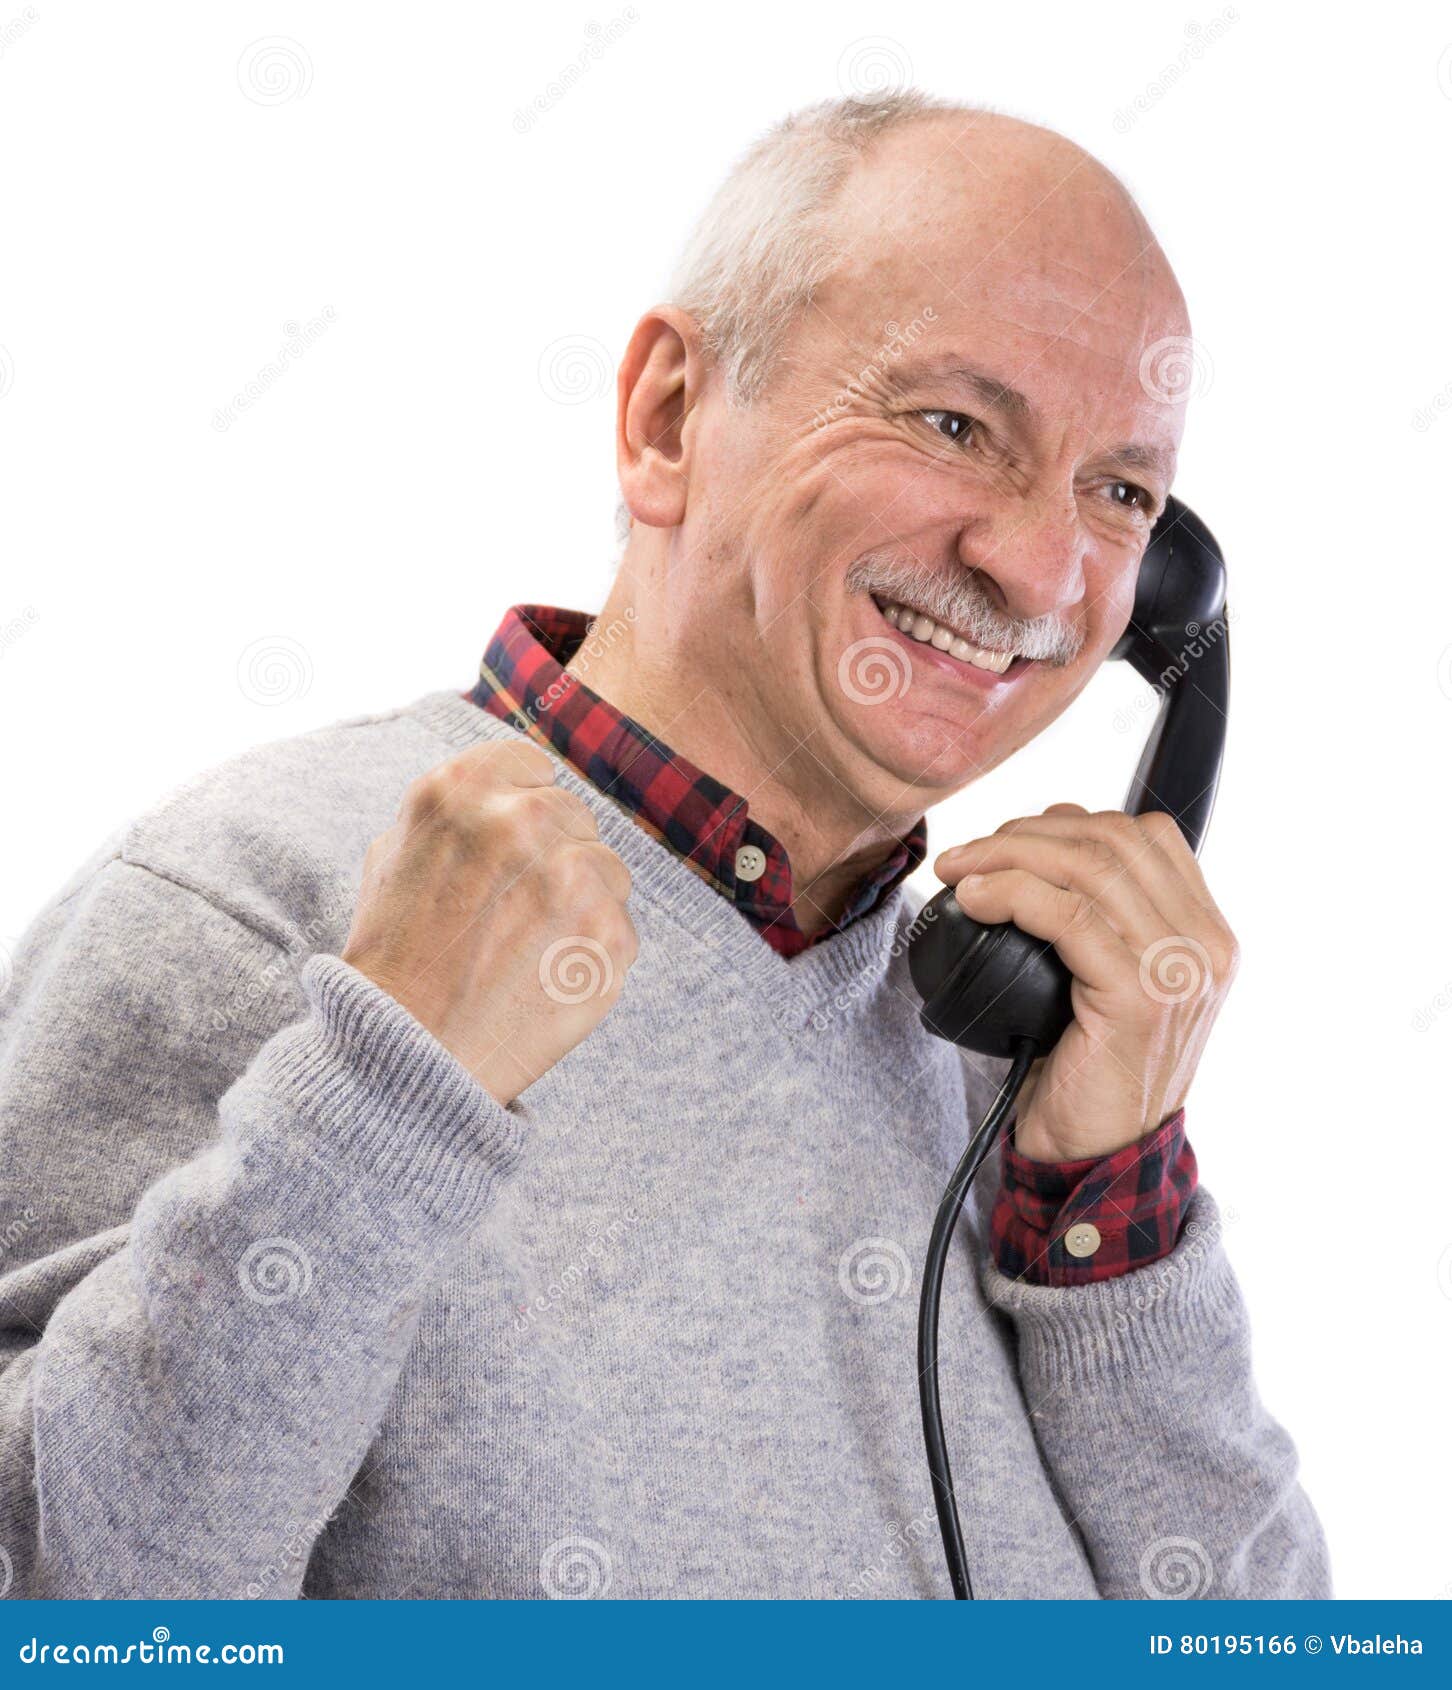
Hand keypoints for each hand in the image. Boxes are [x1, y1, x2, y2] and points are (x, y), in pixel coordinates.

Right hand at [342, 739, 636, 1106]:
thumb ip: (460, 811)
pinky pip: (621, 926)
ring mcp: (573, 877)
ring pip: (609, 867)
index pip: (531, 765)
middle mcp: (522, 820)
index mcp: (462, 786)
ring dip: (581, 901)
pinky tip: (544, 977)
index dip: (517, 809)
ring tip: (526, 948)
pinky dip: (592, 953)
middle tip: (508, 913)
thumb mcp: (395, 852)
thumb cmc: (393, 956)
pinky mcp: (609, 936)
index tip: (503, 851)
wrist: (404, 1054)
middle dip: (549, 858)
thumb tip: (515, 789)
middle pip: (573, 815)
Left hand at [933, 803, 1237, 1162]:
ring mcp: (1178, 970)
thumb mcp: (1109, 981)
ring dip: (1009, 856)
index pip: (1148, 836)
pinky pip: (1066, 916)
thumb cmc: (1087, 1068)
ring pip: (1088, 869)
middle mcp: (1205, 946)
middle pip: (1114, 842)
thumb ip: (1104, 919)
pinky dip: (1010, 894)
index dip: (1072, 822)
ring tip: (958, 869)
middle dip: (1029, 833)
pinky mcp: (1139, 997)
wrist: (1098, 1155)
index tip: (1011, 839)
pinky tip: (974, 900)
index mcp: (1207, 935)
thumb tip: (1044, 847)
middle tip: (969, 852)